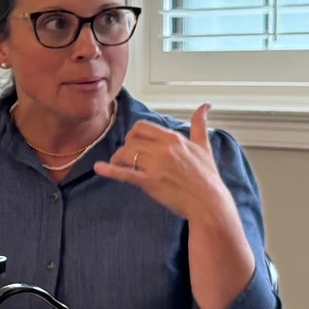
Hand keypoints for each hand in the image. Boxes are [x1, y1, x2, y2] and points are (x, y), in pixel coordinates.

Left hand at [95, 104, 235, 224]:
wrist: (209, 203)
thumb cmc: (207, 177)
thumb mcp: (204, 146)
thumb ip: (200, 124)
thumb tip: (205, 105)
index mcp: (173, 138)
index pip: (142, 127)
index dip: (133, 135)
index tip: (134, 143)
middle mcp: (163, 148)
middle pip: (131, 140)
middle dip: (125, 147)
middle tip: (126, 156)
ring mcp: (155, 165)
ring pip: (126, 154)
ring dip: (118, 159)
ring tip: (118, 165)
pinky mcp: (149, 182)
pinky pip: (124, 173)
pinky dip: (109, 170)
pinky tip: (99, 168)